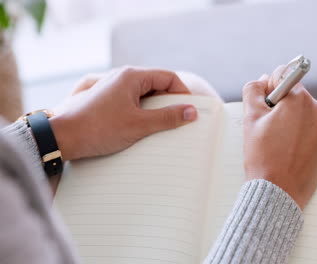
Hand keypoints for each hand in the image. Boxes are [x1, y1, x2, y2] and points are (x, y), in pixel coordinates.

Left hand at [49, 67, 197, 160]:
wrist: (60, 137)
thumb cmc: (97, 128)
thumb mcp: (139, 125)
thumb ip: (167, 118)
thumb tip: (191, 112)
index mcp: (132, 76)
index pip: (169, 78)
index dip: (183, 94)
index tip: (190, 112)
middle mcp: (122, 76)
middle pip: (157, 85)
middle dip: (170, 103)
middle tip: (178, 121)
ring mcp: (112, 87)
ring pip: (144, 94)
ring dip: (155, 109)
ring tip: (160, 127)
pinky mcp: (105, 99)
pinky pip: (131, 101)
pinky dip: (141, 112)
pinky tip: (141, 128)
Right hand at [242, 69, 316, 209]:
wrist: (279, 192)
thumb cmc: (262, 156)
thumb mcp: (250, 118)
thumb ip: (253, 90)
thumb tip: (263, 81)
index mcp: (300, 100)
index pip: (284, 75)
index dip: (269, 87)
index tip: (264, 104)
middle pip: (294, 95)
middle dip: (280, 105)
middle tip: (267, 128)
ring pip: (303, 113)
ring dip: (290, 120)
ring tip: (278, 142)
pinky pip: (312, 130)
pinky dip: (300, 134)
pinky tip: (288, 150)